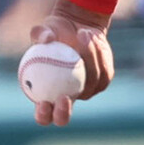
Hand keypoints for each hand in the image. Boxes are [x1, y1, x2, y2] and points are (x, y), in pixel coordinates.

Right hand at [28, 0, 113, 127]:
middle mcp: (65, 97)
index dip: (43, 114)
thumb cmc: (54, 30)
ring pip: (90, 86)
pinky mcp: (102, 82)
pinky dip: (98, 56)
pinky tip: (92, 39)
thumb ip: (40, 33)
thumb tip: (45, 40)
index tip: (44, 102)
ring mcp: (85, 91)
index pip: (43, 114)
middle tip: (65, 96)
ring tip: (82, 34)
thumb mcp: (44, 28)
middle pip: (64, 117)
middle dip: (63, 112)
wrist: (78, 27)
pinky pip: (103, 74)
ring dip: (87, 59)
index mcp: (45, 93)